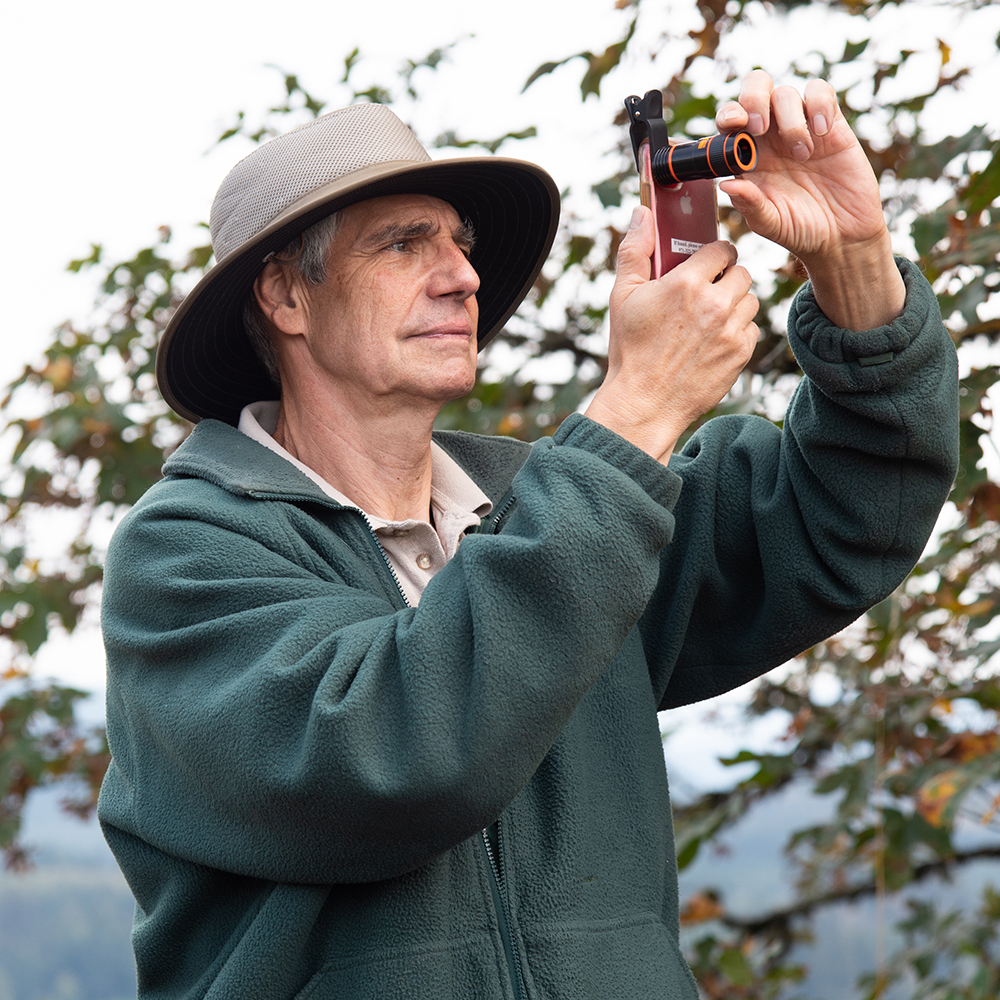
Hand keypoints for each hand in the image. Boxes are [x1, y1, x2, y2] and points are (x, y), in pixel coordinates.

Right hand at [585, 207, 758, 463]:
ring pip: (750, 300)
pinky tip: (713, 341)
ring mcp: (731, 331)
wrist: (644, 403)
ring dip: (734, 304)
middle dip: (726, 279)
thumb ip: (634, 250)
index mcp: (686, 284)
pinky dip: (737, 332)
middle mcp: (715, 304)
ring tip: (709, 318)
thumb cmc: (630, 350)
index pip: (722, 249)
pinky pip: (752, 329)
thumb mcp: (622, 296)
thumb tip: (641, 213)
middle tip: (706, 292)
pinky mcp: (741, 355)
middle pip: (742, 272)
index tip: (703, 266)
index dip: (713, 256)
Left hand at [716, 71, 904, 328]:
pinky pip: (820, 92)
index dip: (729, 114)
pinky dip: (819, 104)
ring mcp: (800, 126)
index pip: (730, 120)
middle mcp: (770, 137)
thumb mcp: (770, 224)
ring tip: (802, 154)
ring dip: (789, 118)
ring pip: (785, 93)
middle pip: (755, 88)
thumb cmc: (799, 230)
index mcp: (747, 156)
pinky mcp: (831, 123)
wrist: (842, 235)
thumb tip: (726, 186)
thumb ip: (750, 205)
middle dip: (754, 98)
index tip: (735, 124)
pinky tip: (822, 133)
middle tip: (760, 128)